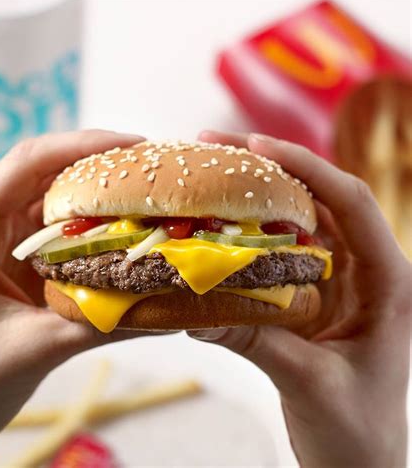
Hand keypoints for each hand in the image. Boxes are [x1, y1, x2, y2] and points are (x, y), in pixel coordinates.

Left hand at [0, 130, 151, 466]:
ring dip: (99, 200)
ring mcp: (0, 242)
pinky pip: (59, 232)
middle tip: (151, 171)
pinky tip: (123, 235)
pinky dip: (92, 230)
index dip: (82, 145)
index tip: (133, 146)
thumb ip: (103, 325)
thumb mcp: (35, 348)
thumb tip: (167, 308)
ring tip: (145, 199)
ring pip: (55, 202)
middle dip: (100, 168)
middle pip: (46, 175)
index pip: (27, 163)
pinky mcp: (17, 261)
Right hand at [189, 131, 410, 467]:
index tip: (258, 145)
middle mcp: (364, 270)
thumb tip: (193, 309)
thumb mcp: (309, 383)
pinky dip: (251, 230)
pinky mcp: (311, 291)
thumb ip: (256, 341)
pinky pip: (280, 248)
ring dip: (259, 194)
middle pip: (320, 199)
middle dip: (272, 168)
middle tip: (218, 148)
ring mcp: (336, 278)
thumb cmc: (354, 431)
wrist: (357, 459)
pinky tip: (220, 223)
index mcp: (388, 283)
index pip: (352, 204)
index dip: (307, 168)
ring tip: (214, 173)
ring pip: (299, 219)